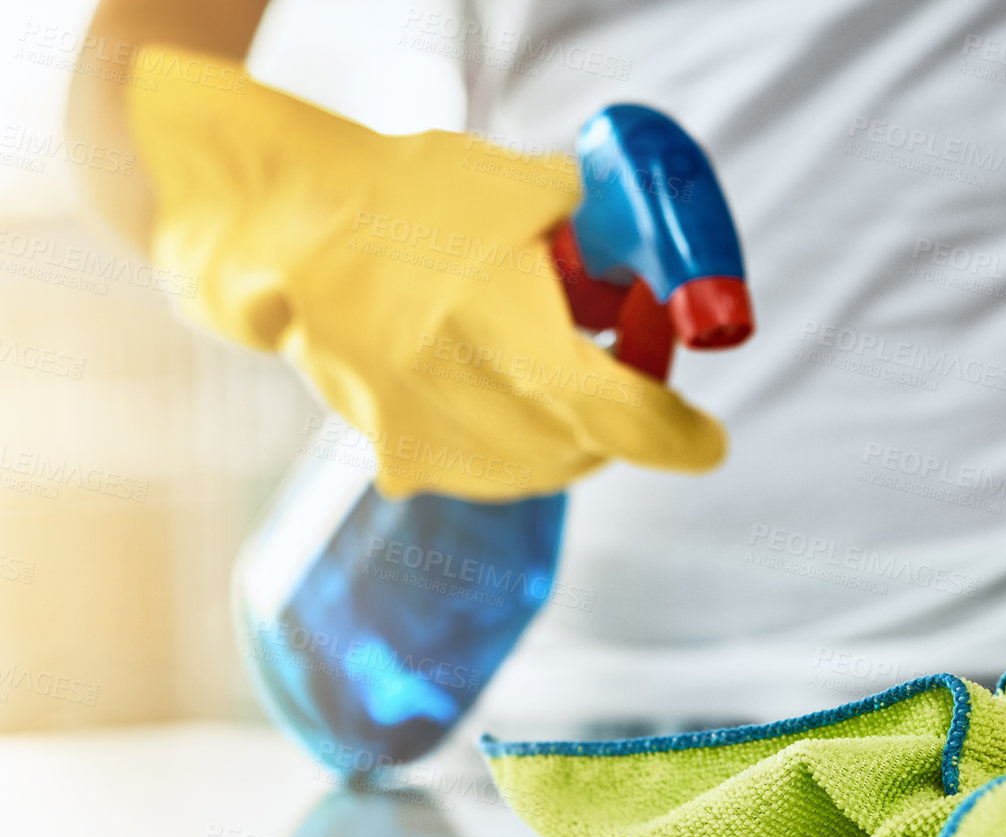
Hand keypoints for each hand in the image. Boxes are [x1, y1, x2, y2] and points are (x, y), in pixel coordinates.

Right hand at [126, 49, 724, 499]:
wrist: (289, 232)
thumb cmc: (414, 200)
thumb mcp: (534, 194)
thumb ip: (606, 236)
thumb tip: (658, 259)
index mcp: (531, 353)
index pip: (641, 426)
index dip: (685, 435)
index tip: (707, 436)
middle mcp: (490, 418)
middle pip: (596, 446)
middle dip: (619, 408)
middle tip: (614, 348)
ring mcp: (441, 448)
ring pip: (544, 464)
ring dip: (563, 425)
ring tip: (532, 352)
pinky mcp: (400, 456)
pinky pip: (483, 463)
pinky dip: (506, 433)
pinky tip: (481, 377)